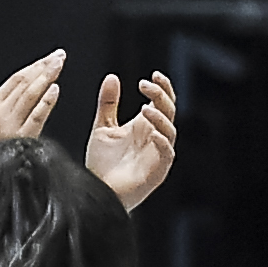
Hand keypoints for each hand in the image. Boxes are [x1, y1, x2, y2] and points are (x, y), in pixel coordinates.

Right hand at [0, 49, 67, 146]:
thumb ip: (6, 108)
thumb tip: (27, 88)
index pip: (14, 80)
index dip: (33, 66)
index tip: (47, 59)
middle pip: (23, 82)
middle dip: (43, 67)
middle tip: (59, 56)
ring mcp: (9, 125)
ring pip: (30, 94)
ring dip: (46, 77)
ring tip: (59, 66)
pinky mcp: (21, 138)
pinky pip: (36, 115)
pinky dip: (46, 101)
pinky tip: (55, 90)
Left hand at [84, 71, 179, 205]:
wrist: (96, 191)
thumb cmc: (102, 164)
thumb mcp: (103, 127)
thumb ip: (108, 103)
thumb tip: (112, 77)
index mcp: (146, 125)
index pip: (162, 101)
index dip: (162, 87)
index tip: (152, 75)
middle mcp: (155, 137)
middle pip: (169, 111)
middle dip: (161, 95)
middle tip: (145, 85)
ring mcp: (158, 154)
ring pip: (170, 130)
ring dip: (160, 117)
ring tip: (145, 108)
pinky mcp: (157, 171)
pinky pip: (167, 153)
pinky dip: (162, 141)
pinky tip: (152, 132)